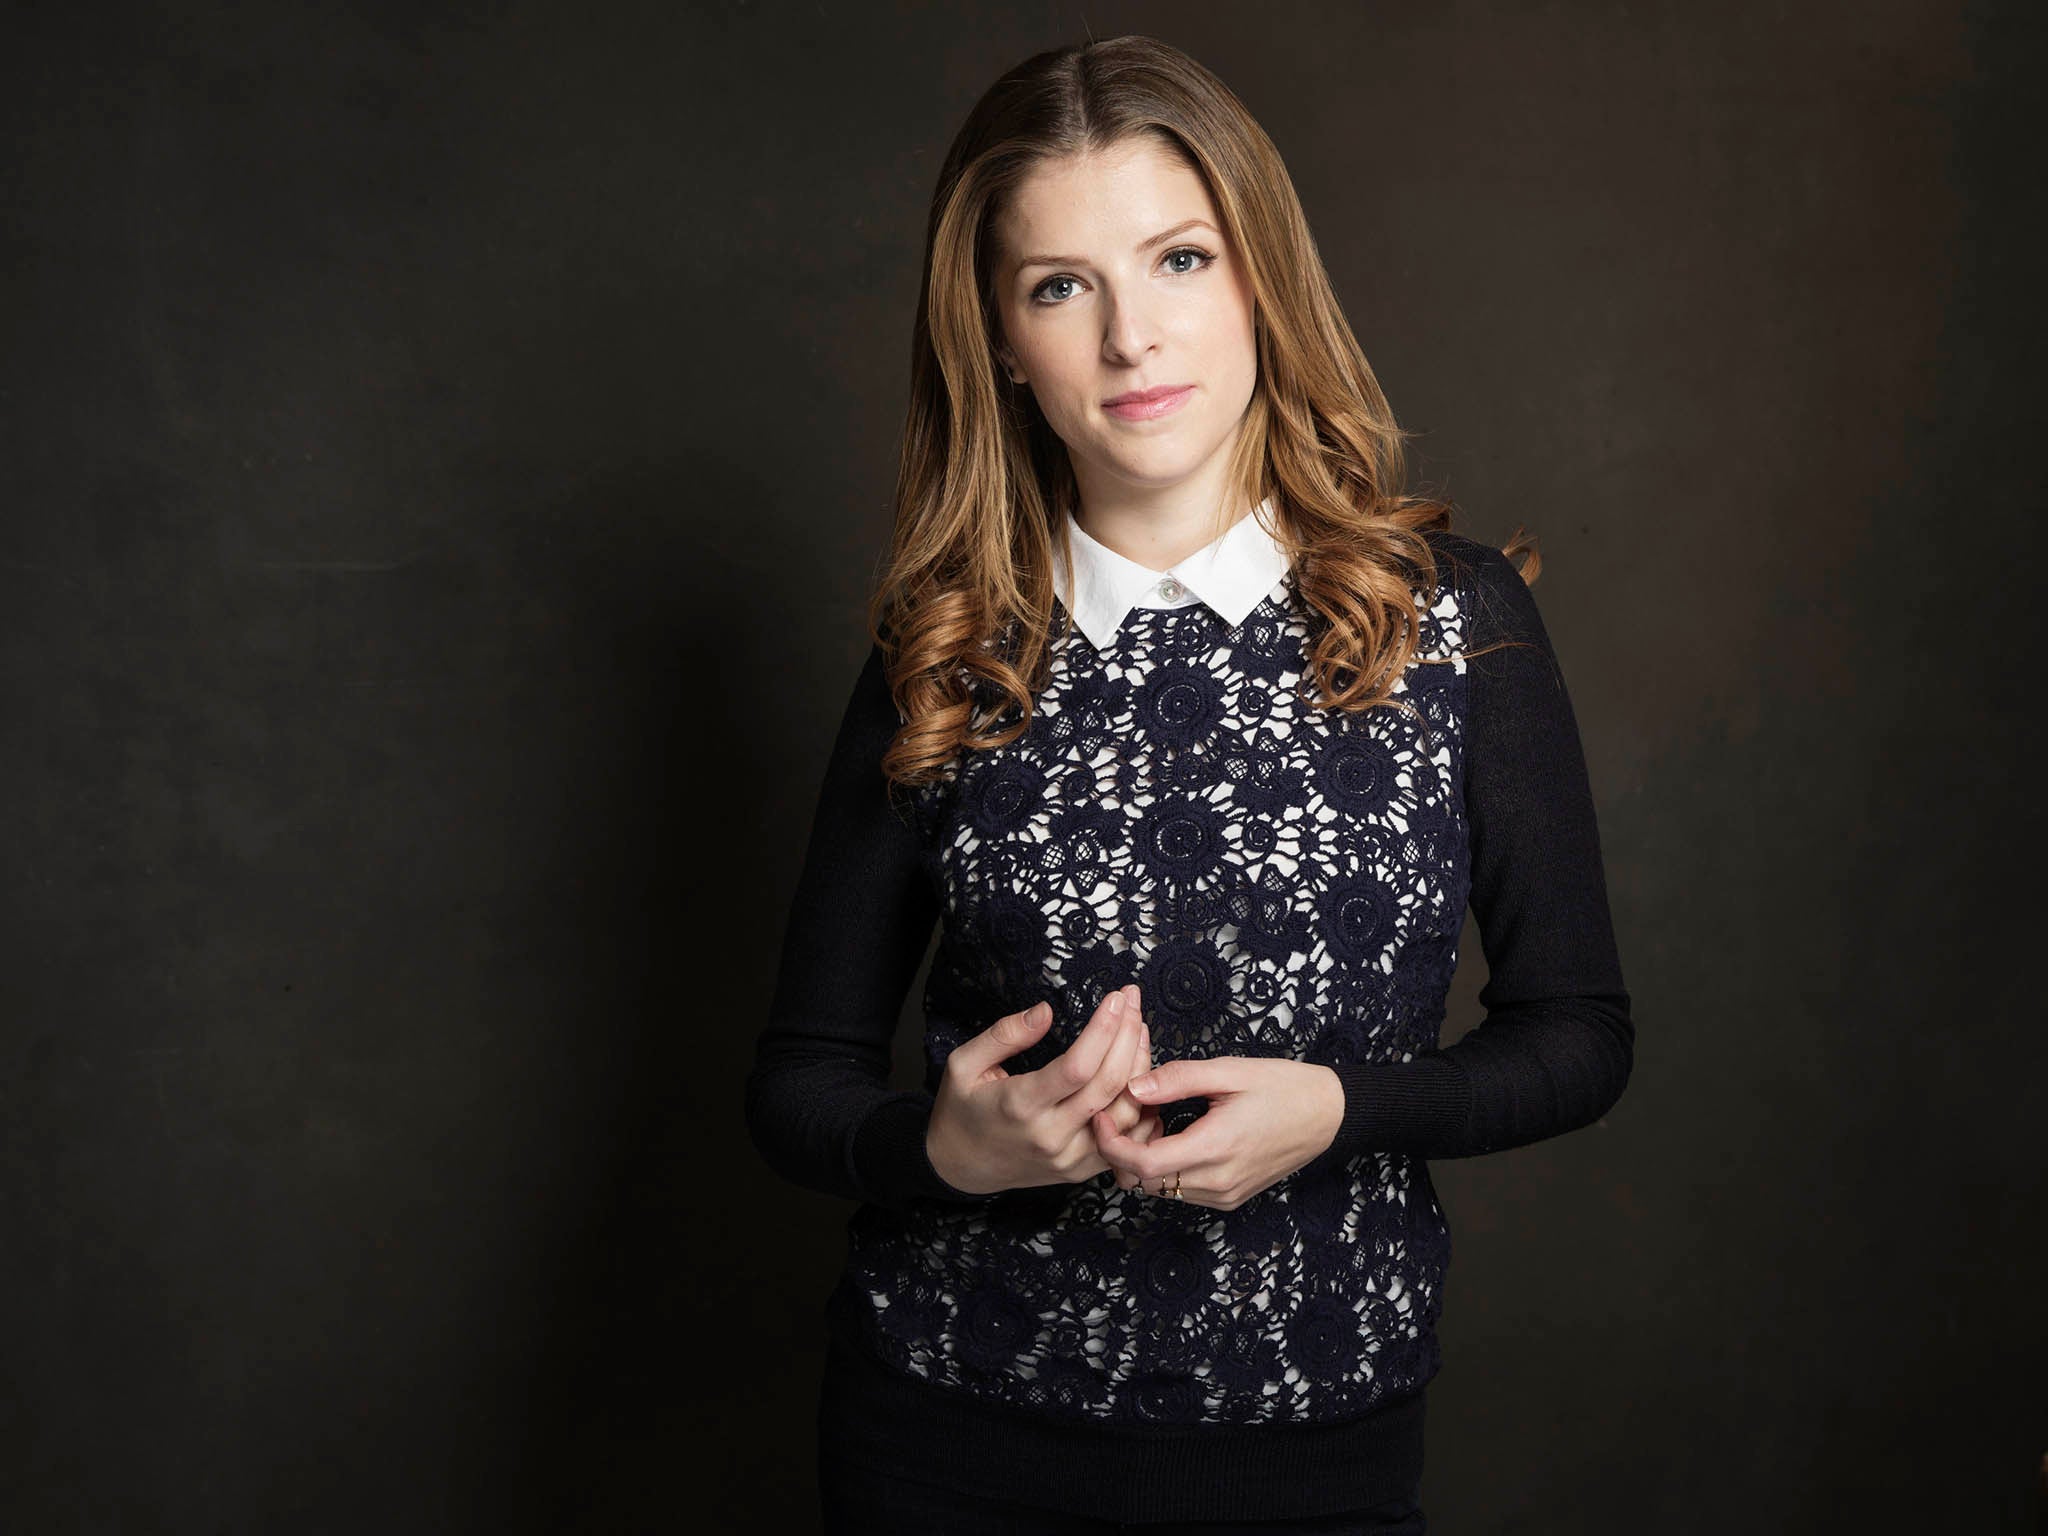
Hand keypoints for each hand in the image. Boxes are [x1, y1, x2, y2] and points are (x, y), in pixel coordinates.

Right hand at [926, 984, 1155, 1195]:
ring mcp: (1069, 1158)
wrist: (961, 1167)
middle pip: (1108, 1084)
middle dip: (1127, 1035)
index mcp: (1020, 1105)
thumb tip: (1045, 1011)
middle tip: (1132, 1001)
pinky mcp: (1081, 1170)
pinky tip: (1145, 1075)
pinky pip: (1126, 1140)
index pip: (1077, 1066)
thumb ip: (1004, 1035)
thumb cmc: (962, 1110)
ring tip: (1138, 1030)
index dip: (1103, 1029)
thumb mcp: (964, 1065)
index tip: (1114, 998)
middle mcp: (1050, 1135)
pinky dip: (1143, 1108)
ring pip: (1126, 1112)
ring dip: (1141, 1067)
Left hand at [1090, 1057, 1346, 1209]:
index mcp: (1216, 1147)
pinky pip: (1182, 1191)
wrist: (1329, 1115)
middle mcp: (1218, 1182)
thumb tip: (1131, 1087)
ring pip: (1161, 1189)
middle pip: (1144, 1182)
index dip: (1111, 1144)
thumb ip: (1177, 1079)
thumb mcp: (1229, 1071)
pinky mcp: (1230, 1197)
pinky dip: (1167, 1168)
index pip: (1142, 1165)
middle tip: (1128, 1111)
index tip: (1100, 1115)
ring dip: (1144, 1160)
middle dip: (1123, 1150)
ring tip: (1154, 1119)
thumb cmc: (1282, 1086)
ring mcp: (1225, 1195)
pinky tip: (1175, 1134)